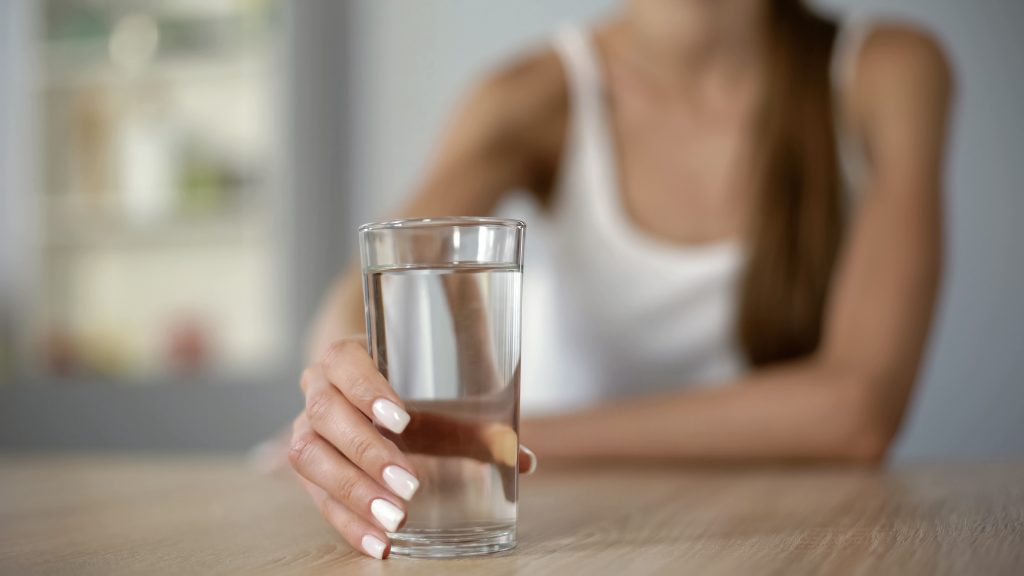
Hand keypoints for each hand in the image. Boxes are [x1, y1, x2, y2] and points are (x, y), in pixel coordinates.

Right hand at [289, 337, 535, 559]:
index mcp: (344, 358)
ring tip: (394, 519)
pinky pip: (318, 498)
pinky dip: (349, 523)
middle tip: (410, 484)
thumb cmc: (408, 393)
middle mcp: (316, 390)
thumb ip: (476, 426)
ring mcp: (305, 430)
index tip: (403, 420)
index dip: (367, 389)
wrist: (363, 400)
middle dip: (368, 452)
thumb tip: (522, 459)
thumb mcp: (439, 399)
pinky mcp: (308, 472)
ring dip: (353, 490)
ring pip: (310, 457)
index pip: (344, 362)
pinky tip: (380, 543)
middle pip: (326, 415)